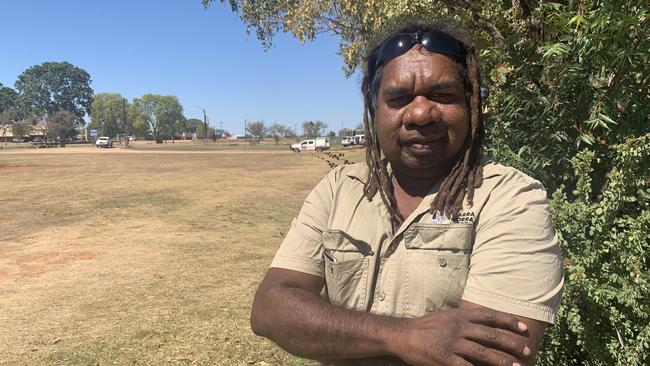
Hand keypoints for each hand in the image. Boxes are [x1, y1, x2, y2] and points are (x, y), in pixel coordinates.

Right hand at [391, 307, 531, 365]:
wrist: (403, 335)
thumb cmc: (426, 326)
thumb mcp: (447, 315)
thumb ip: (465, 318)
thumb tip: (485, 321)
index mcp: (461, 315)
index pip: (490, 316)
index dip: (509, 321)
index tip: (524, 328)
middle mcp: (459, 327)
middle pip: (492, 335)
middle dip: (512, 344)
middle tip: (526, 351)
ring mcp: (453, 344)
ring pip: (484, 353)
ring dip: (504, 361)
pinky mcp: (446, 360)